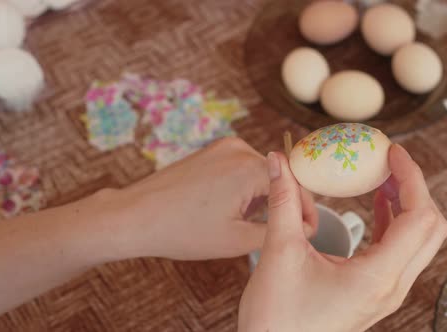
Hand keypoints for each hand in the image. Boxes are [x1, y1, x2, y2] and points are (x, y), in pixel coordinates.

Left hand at [102, 137, 317, 259]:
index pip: (297, 185)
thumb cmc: (181, 229)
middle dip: (282, 204)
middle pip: (281, 176)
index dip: (308, 210)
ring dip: (263, 196)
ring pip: (262, 172)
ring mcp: (223, 147)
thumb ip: (278, 231)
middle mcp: (240, 148)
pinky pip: (243, 167)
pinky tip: (231, 208)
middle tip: (276, 232)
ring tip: (246, 223)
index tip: (311, 230)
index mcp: (250, 167)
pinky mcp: (211, 151)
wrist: (136, 216)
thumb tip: (303, 228)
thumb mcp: (238, 240)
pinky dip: (246, 187)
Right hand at [238, 144, 446, 331]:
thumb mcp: (279, 253)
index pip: (419, 217)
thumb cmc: (277, 318)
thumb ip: (283, 201)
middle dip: (414, 188)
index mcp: (377, 277)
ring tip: (382, 178)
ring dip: (407, 205)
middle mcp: (392, 287)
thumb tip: (278, 160)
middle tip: (388, 163)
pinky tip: (376, 205)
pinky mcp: (376, 294)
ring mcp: (387, 294)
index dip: (411, 177)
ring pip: (420, 242)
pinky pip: (400, 253)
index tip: (392, 152)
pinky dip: (394, 224)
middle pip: (430, 228)